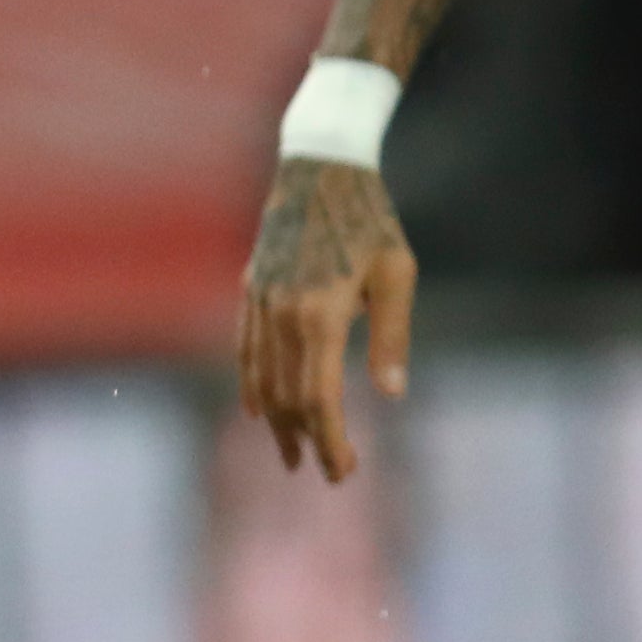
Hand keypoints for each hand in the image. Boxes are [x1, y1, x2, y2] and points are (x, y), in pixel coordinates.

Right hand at [236, 155, 415, 482]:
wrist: (319, 169)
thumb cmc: (372, 221)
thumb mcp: (398, 274)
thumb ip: (392, 335)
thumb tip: (391, 394)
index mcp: (321, 313)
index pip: (319, 397)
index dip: (330, 439)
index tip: (343, 471)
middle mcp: (282, 313)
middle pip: (286, 396)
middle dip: (306, 438)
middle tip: (326, 472)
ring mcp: (259, 302)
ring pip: (260, 378)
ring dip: (277, 421)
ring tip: (291, 451)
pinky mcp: (251, 290)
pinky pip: (244, 350)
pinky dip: (251, 385)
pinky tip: (258, 408)